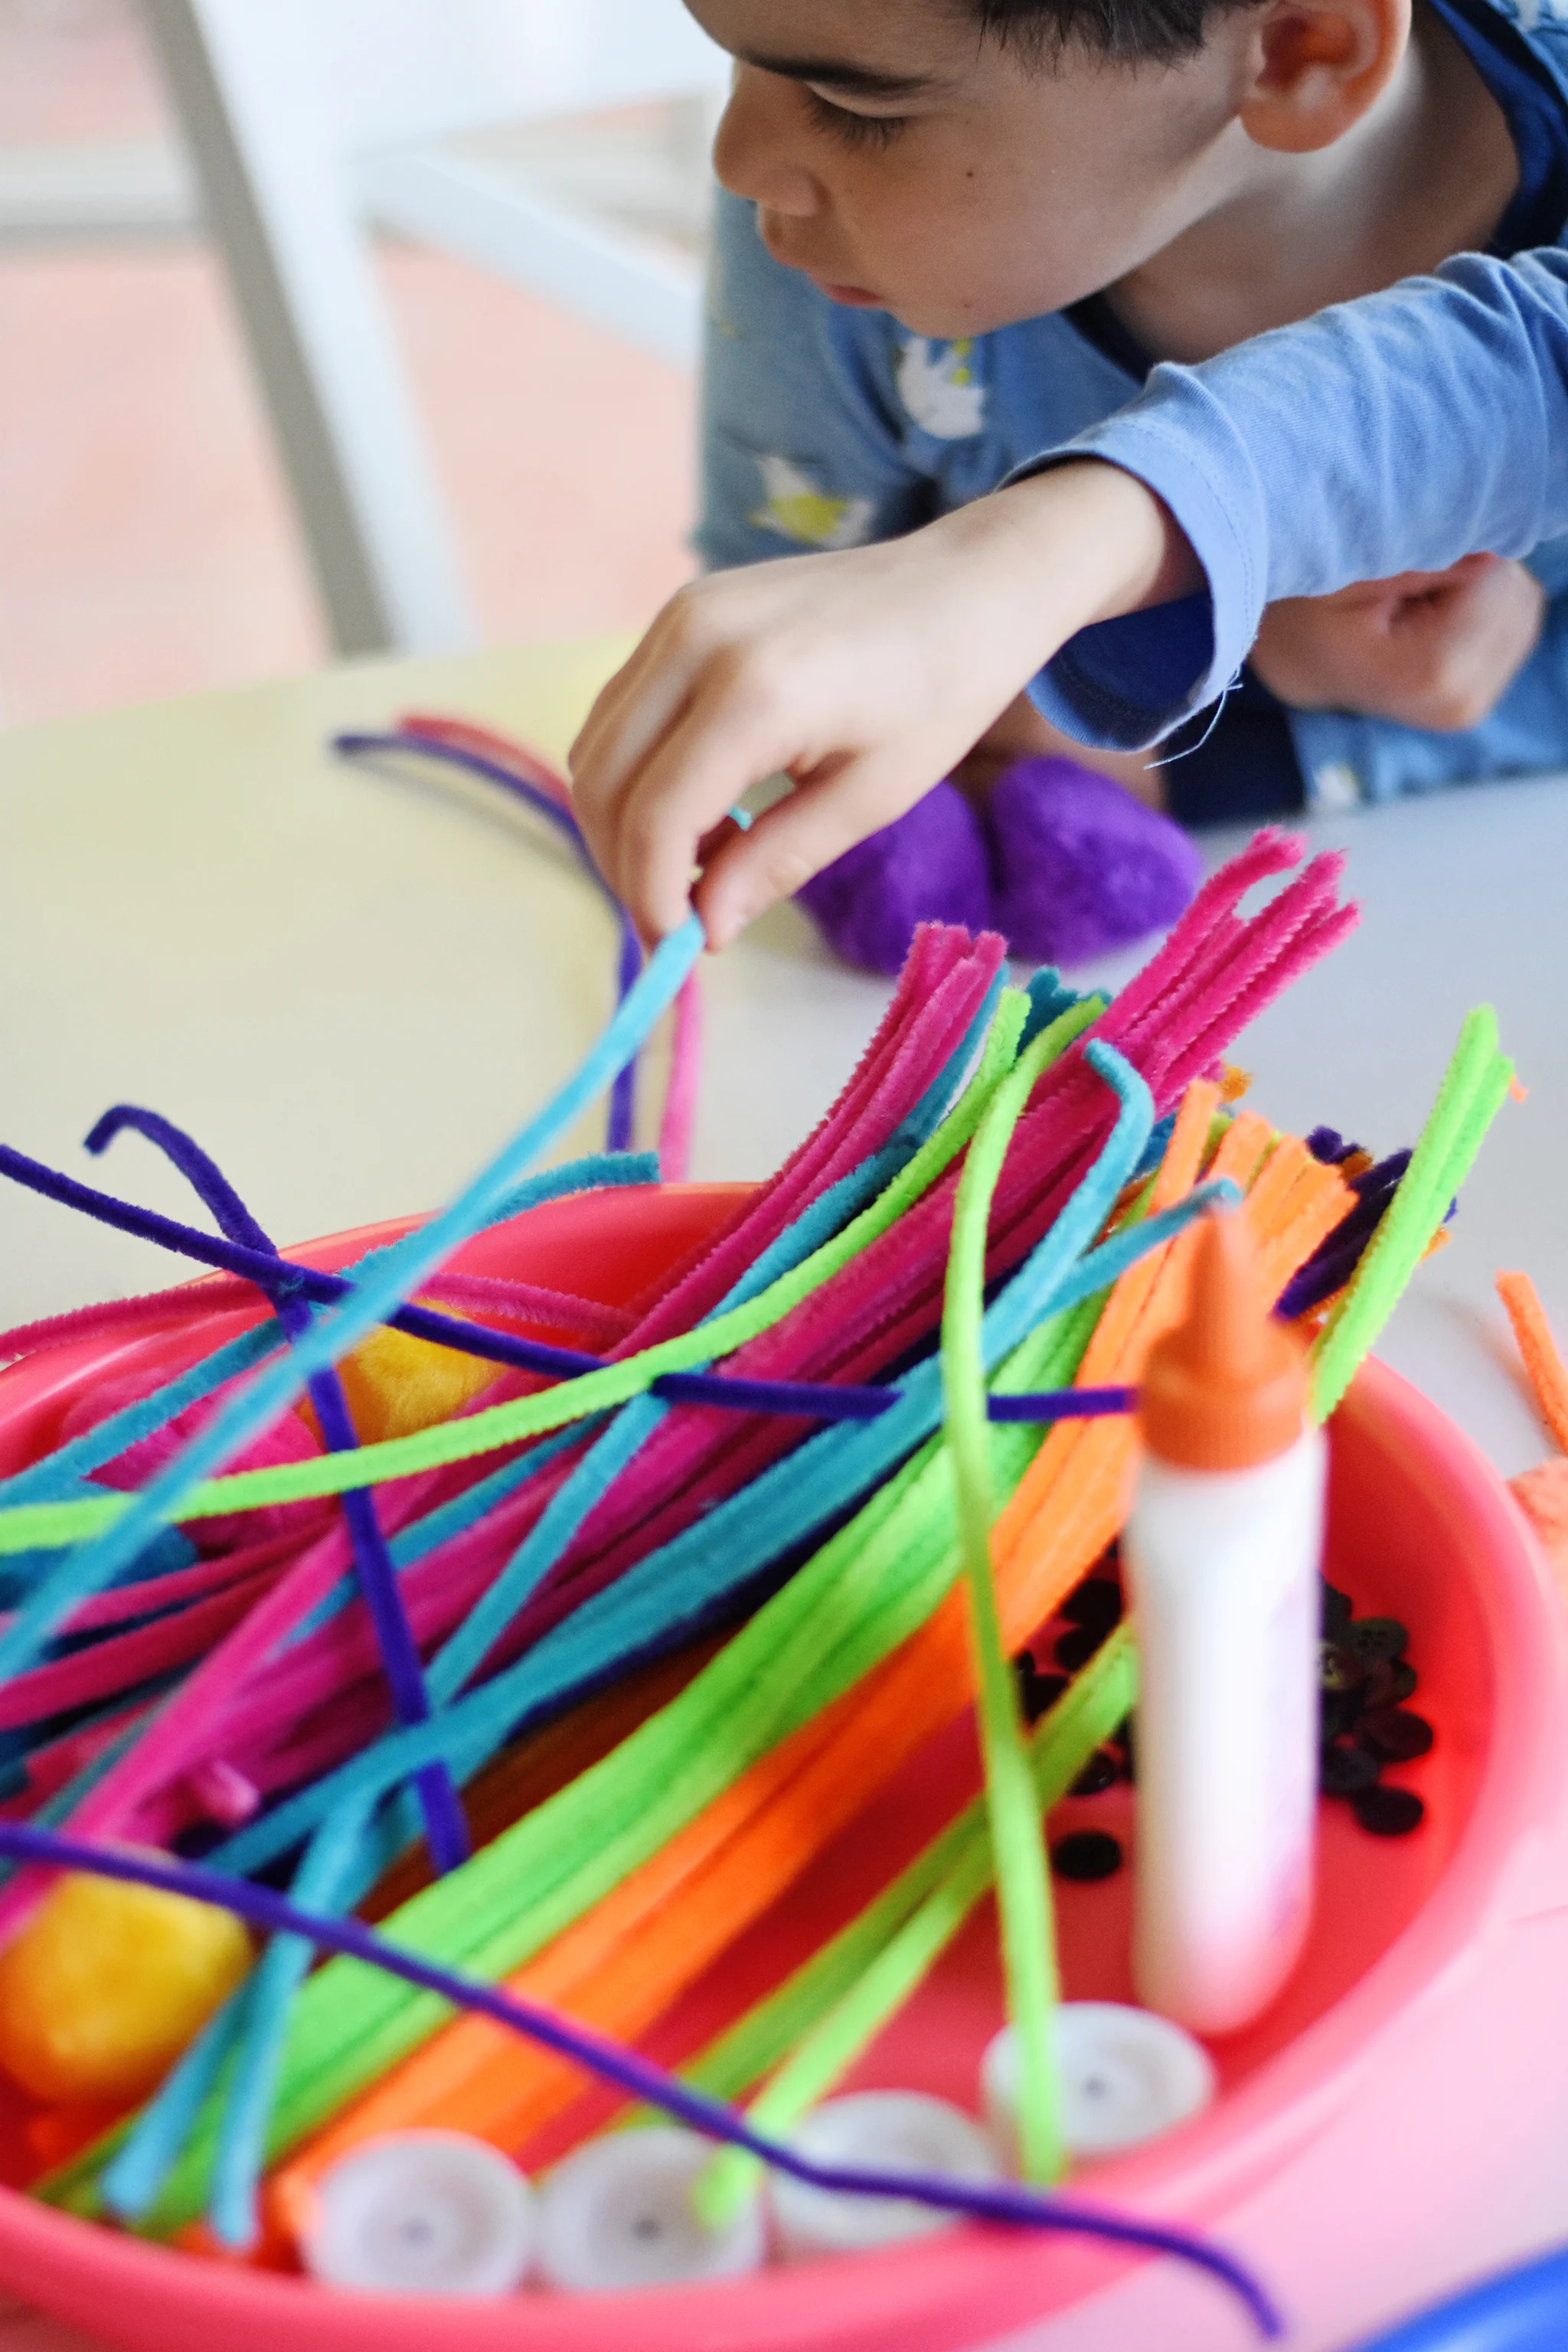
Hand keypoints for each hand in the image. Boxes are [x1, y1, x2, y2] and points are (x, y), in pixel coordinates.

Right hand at [568, 463, 1193, 947]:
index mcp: (756, 690)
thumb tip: (705, 929)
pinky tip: (702, 812)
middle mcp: (697, 639)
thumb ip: (775, 862)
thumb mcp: (870, 797)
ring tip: (696, 869)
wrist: (966, 583)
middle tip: (674, 923)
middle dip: (624, 866)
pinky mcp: (681, 611)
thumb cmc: (939, 691)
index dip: (650, 894)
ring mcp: (680, 615)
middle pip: (604, 780)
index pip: (657, 814)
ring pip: (597, 745)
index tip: (674, 948)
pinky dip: (638, 774)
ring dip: (624, 822)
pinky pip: (622, 710)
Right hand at [1250, 555, 1544, 730]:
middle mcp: (1461, 701)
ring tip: (1419, 604)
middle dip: (1473, 574)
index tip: (1408, 569)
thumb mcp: (1346, 575)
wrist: (1296, 665)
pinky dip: (1483, 606)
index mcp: (1430, 674)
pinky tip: (1435, 617)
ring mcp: (1474, 703)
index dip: (1458, 556)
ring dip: (1478, 589)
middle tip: (1411, 589)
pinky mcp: (1481, 694)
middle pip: (1514, 593)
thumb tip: (1490, 550)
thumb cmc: (1306, 614)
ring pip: (1521, 604)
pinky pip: (1517, 621)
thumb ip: (1418, 561)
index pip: (1496, 579)